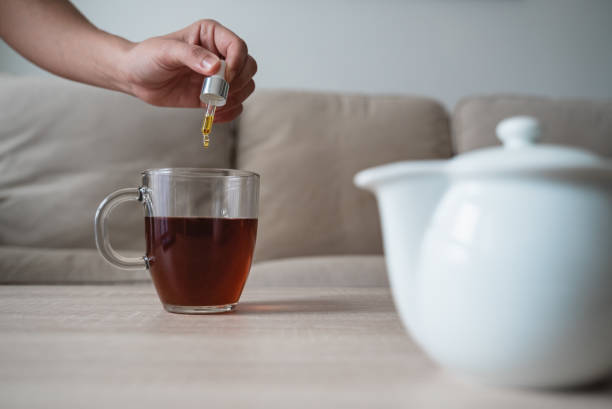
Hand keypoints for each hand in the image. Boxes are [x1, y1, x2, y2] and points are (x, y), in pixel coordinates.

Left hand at [119, 19, 256, 121]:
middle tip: (218, 93)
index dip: (236, 63)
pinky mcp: (215, 95)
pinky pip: (235, 105)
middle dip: (237, 83)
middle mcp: (219, 54)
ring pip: (246, 86)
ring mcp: (219, 76)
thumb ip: (191, 55)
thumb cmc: (147, 58)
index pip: (237, 46)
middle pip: (248, 67)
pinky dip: (230, 113)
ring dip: (235, 99)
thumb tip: (215, 67)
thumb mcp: (165, 51)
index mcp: (210, 35)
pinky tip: (214, 115)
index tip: (224, 77)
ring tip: (214, 105)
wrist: (136, 78)